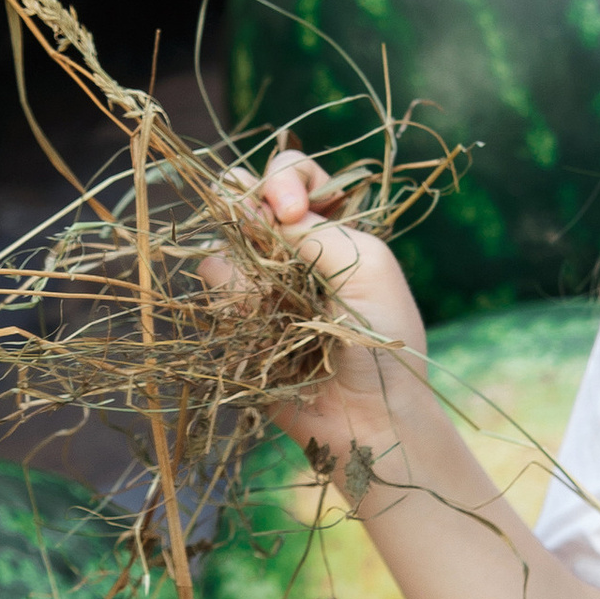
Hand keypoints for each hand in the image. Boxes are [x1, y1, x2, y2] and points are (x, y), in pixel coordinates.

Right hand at [213, 145, 429, 451]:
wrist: (371, 420)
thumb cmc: (385, 343)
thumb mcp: (367, 267)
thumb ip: (316, 230)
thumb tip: (263, 208)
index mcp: (336, 232)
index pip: (298, 178)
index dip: (285, 180)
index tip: (290, 208)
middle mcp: (294, 254)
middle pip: (248, 202)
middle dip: (246, 207)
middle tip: (258, 228)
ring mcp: (262, 289)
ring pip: (223, 248)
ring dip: (242, 267)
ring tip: (270, 302)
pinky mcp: (240, 327)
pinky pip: (214, 295)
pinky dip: (230, 304)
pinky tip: (257, 326)